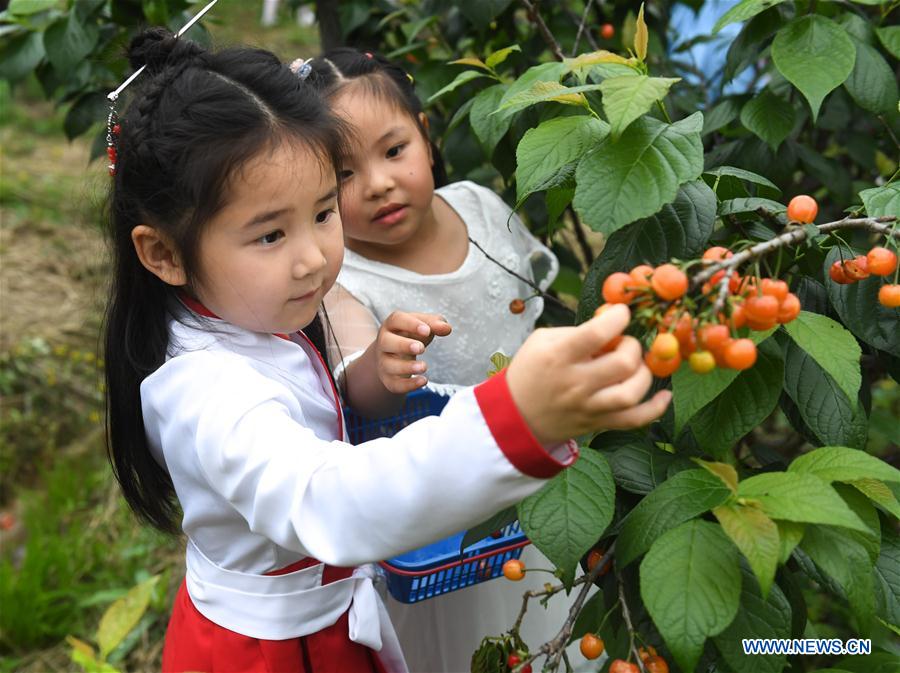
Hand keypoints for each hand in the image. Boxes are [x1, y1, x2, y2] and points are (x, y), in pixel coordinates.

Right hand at [375, 311, 451, 393]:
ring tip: (424, 367)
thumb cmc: (411, 335)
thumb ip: (435, 323)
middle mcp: (384, 342)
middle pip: (386, 342)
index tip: (427, 331)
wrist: (393, 354)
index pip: (397, 320)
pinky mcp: (388, 379)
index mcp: (392, 325)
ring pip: (389, 365)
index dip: (411, 324)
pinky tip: (423, 381)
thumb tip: (446, 328)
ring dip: (406, 367)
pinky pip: (395, 384)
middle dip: (403, 345)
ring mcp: (384, 361)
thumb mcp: (423, 325)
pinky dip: (409, 385)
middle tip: (421, 348)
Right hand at [506, 304, 670, 444]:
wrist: (516, 416)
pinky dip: (655, 409)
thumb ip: (576, 332)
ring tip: (634, 366)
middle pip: (623, 363)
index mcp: (559, 356)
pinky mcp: (598, 424)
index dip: (618, 318)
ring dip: (643, 374)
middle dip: (632, 346)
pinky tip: (664, 395)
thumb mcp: (542, 341)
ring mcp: (589, 407)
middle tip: (624, 344)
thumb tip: (611, 325)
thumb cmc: (530, 371)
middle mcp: (576, 383)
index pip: (597, 333)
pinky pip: (634, 420)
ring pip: (631, 393)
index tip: (621, 314)